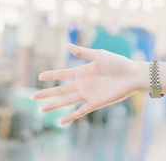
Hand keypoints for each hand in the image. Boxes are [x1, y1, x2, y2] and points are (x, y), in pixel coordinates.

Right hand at [30, 43, 145, 124]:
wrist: (132, 75)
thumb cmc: (118, 63)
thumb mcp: (99, 55)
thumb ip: (82, 52)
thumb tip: (67, 44)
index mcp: (83, 71)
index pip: (63, 73)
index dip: (52, 75)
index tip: (39, 77)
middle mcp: (83, 84)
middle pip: (61, 89)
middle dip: (46, 93)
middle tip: (32, 97)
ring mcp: (88, 94)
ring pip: (67, 101)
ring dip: (54, 105)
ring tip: (40, 109)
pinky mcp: (96, 103)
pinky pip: (80, 111)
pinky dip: (70, 116)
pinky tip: (60, 121)